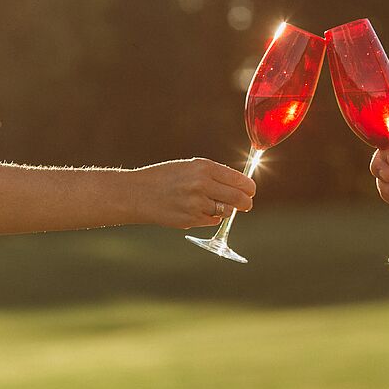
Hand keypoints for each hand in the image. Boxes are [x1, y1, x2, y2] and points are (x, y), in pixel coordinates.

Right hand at [133, 158, 255, 228]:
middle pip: (239, 198)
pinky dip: (211, 218)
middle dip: (246, 203)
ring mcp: (197, 204)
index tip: (250, 191)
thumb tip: (241, 186)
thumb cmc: (165, 178)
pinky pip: (213, 221)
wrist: (137, 193)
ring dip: (225, 210)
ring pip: (227, 212)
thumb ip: (214, 175)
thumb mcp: (190, 167)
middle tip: (246, 204)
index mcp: (204, 167)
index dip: (249, 188)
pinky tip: (197, 210)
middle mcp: (202, 184)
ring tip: (212, 204)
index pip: (239, 180)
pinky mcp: (191, 220)